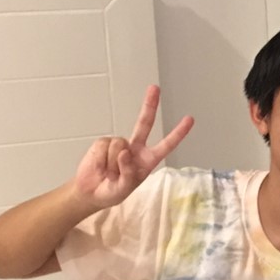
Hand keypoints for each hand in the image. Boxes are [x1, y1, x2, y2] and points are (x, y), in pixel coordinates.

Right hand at [71, 85, 193, 208]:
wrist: (90, 192)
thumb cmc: (112, 192)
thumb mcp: (124, 189)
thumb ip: (128, 173)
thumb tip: (125, 153)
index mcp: (147, 160)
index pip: (166, 145)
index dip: (178, 133)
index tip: (190, 119)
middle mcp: (135, 148)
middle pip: (144, 123)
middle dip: (149, 105)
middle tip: (154, 88)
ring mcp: (119, 144)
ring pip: (119, 144)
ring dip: (111, 164)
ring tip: (109, 174)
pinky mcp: (103, 143)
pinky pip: (104, 146)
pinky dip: (101, 160)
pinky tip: (100, 167)